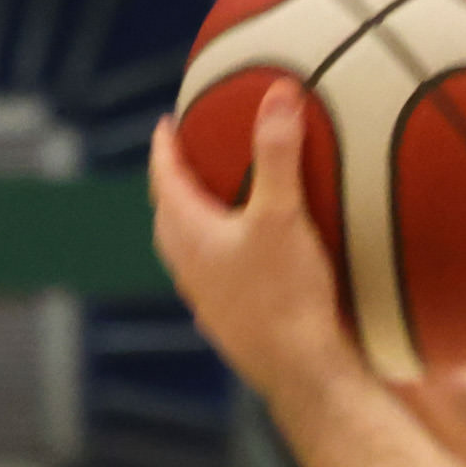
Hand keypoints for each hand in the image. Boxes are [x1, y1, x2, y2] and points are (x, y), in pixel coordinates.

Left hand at [151, 81, 379, 395]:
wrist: (302, 372)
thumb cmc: (287, 295)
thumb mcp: (283, 214)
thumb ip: (278, 154)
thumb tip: (278, 94)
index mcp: (188, 234)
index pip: (163, 178)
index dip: (164, 147)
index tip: (165, 124)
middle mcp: (187, 267)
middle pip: (167, 214)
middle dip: (174, 182)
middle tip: (188, 158)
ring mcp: (205, 298)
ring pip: (186, 249)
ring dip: (193, 222)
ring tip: (214, 205)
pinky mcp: (227, 322)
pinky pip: (211, 277)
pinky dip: (217, 255)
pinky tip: (241, 261)